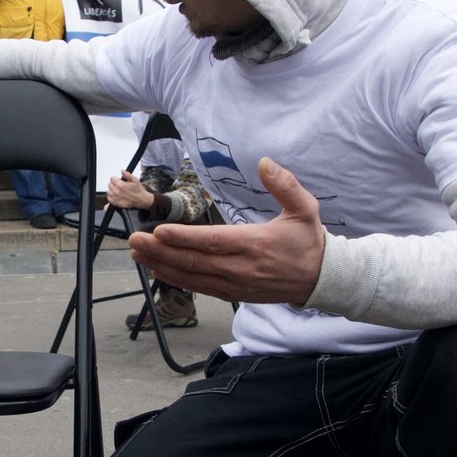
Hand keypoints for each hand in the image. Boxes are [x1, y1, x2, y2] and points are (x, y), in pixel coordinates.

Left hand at [106, 168, 153, 210]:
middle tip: (119, 185)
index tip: (118, 180)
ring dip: (112, 190)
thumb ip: (127, 174)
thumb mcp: (134, 179)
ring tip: (118, 190)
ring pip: (108, 191)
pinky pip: (109, 198)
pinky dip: (111, 196)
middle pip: (110, 184)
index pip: (112, 178)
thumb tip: (122, 171)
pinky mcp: (116, 203)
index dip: (115, 178)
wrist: (141, 199)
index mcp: (121, 185)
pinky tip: (116, 195)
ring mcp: (116, 198)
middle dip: (114, 184)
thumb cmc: (138, 190)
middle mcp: (117, 192)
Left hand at [128, 158, 325, 304]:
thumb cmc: (309, 242)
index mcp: (256, 244)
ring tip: (137, 254)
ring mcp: (236, 284)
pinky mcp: (234, 293)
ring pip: (193, 277)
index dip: (184, 238)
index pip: (213, 241)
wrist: (321, 280)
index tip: (159, 231)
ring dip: (162, 265)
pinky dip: (176, 279)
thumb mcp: (305, 208)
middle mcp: (242, 267)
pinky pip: (200, 287)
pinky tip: (158, 269)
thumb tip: (265, 162)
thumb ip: (285, 185)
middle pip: (195, 261)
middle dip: (161, 251)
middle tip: (134, 240)